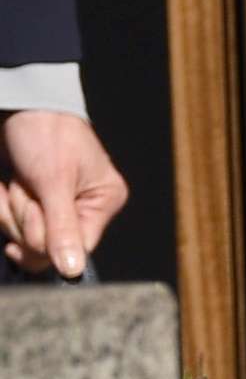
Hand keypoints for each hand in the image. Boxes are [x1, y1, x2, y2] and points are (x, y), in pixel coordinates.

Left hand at [0, 109, 129, 277]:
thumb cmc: (46, 134)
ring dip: (10, 209)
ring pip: (24, 240)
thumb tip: (73, 271)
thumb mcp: (54, 180)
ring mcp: (57, 210)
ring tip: (19, 179)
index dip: (46, 235)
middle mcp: (84, 209)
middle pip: (46, 249)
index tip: (37, 205)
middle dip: (24, 218)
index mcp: (103, 201)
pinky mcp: (34, 208)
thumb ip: (62, 228)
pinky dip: (3, 207)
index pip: (76, 249)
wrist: (20, 107)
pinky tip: (8, 185)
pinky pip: (12, 228)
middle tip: (27, 185)